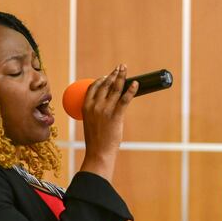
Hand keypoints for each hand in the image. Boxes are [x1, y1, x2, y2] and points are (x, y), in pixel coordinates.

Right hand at [80, 64, 137, 180]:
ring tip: (125, 69)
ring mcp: (105, 110)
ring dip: (121, 77)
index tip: (108, 75)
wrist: (98, 152)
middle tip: (120, 67)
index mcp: (85, 107)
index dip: (101, 79)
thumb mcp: (91, 123)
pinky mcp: (116, 116)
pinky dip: (131, 90)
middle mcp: (94, 106)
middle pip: (105, 84)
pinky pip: (125, 99)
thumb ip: (96, 113)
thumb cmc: (96, 140)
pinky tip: (136, 84)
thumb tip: (105, 108)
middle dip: (113, 74)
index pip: (93, 87)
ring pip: (115, 89)